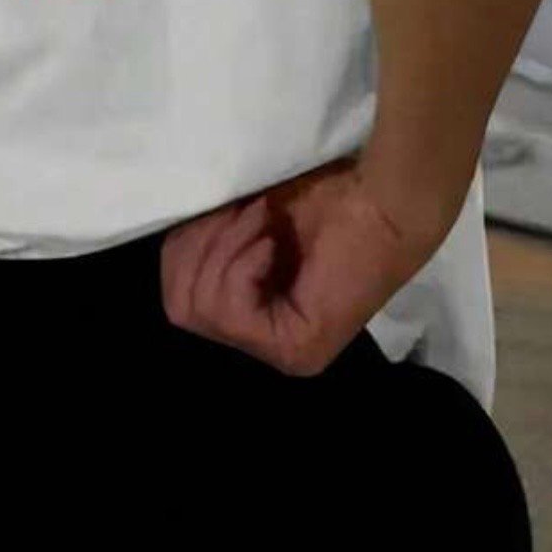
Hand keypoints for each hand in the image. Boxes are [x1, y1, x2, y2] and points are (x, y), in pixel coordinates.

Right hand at [159, 152, 461, 377]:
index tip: (224, 208)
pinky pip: (231, 311)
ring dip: (226, 248)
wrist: (381, 194)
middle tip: (244, 212)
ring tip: (262, 222)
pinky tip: (272, 244)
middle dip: (201, 247)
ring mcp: (283, 356)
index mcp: (249, 318)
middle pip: (179, 307)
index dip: (186, 248)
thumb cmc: (321, 196)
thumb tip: (169, 249)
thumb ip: (204, 245)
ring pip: (200, 308)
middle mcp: (263, 346)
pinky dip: (243, 264)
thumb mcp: (239, 222)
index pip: (177, 300)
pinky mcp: (298, 350)